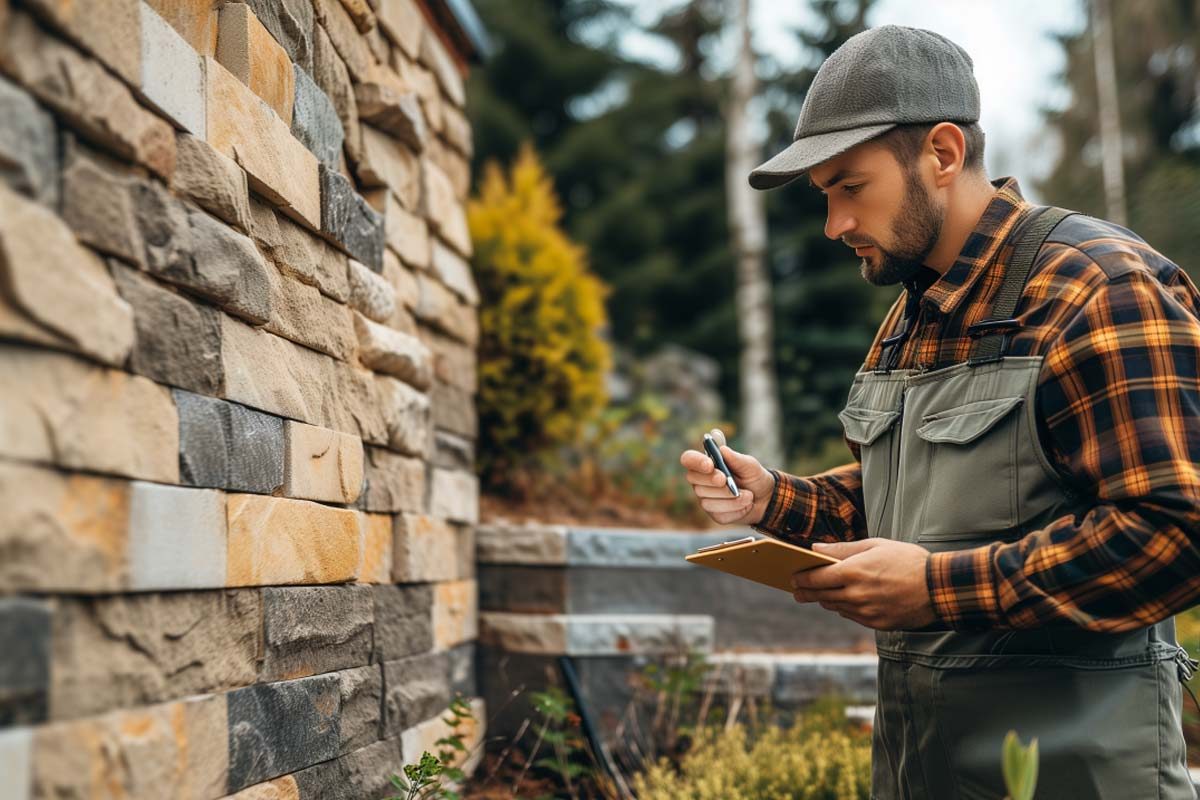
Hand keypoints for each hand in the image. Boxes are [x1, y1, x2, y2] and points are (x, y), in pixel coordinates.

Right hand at [679, 432, 775, 525]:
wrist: (766, 498)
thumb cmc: (753, 477)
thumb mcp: (749, 465)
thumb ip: (736, 458)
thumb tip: (723, 449)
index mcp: (706, 464)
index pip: (689, 459)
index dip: (695, 462)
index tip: (709, 465)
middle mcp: (701, 482)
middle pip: (695, 482)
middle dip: (712, 482)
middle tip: (726, 480)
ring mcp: (706, 499)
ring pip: (707, 501)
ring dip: (731, 498)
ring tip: (749, 496)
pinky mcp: (715, 514)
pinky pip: (719, 514)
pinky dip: (736, 509)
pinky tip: (746, 505)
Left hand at [789, 538, 936, 630]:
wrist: (939, 588)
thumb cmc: (908, 560)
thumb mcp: (876, 545)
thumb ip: (843, 549)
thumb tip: (815, 549)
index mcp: (853, 572)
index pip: (816, 578)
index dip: (801, 578)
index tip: (793, 576)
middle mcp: (856, 595)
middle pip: (821, 595)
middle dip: (805, 592)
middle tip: (796, 590)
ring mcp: (866, 612)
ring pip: (835, 607)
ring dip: (824, 600)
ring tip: (817, 594)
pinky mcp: (877, 623)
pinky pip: (852, 616)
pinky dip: (844, 608)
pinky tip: (843, 602)